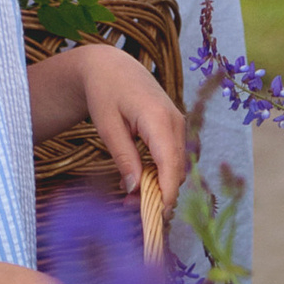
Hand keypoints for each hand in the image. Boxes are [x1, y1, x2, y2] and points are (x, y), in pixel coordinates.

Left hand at [67, 39, 189, 199]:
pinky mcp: (175, 127)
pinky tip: (140, 181)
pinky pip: (173, 156)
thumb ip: (124, 158)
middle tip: (131, 210)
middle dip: (160, 194)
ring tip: (132, 199)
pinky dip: (160, 173)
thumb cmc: (105, 93)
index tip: (157, 217)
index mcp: (159, 119)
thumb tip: (135, 190)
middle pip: (177, 169)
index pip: (170, 164)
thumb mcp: (107, 127)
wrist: (111, 67)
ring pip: (176, 165)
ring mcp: (178, 124)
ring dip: (159, 185)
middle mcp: (176, 122)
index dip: (166, 193)